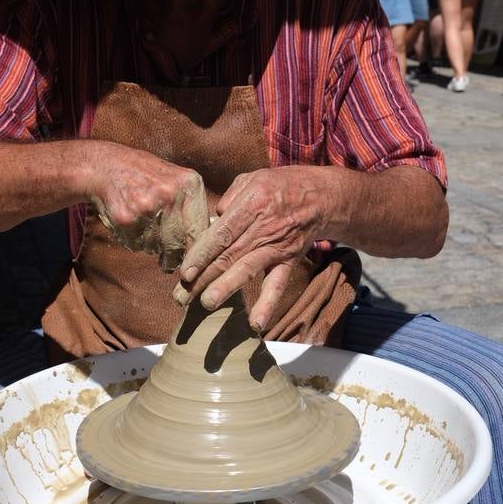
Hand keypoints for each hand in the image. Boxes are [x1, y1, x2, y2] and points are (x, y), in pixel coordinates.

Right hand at [87, 142, 208, 271]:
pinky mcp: (125, 219)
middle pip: (178, 243)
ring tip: (146, 229)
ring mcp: (146, 207)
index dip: (197, 253)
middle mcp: (169, 195)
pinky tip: (132, 225)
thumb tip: (209, 244)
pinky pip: (136, 245)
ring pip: (156, 247)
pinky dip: (135, 242)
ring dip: (153, 246)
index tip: (194, 266)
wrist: (106, 166)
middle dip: (174, 256)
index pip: (199, 230)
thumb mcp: (177, 180)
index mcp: (189, 184)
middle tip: (170, 261)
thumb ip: (194, 207)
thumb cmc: (147, 176)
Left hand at [174, 167, 329, 329]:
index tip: (185, 272)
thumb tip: (211, 222)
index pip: (222, 234)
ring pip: (247, 269)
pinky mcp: (288, 260)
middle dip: (203, 277)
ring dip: (226, 288)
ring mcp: (276, 246)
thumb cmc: (279, 185)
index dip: (202, 254)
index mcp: (252, 204)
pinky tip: (257, 324)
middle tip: (182, 296)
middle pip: (229, 255)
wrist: (321, 197)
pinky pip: (278, 284)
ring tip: (206, 304)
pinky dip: (268, 304)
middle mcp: (263, 228)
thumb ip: (228, 199)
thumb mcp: (252, 179)